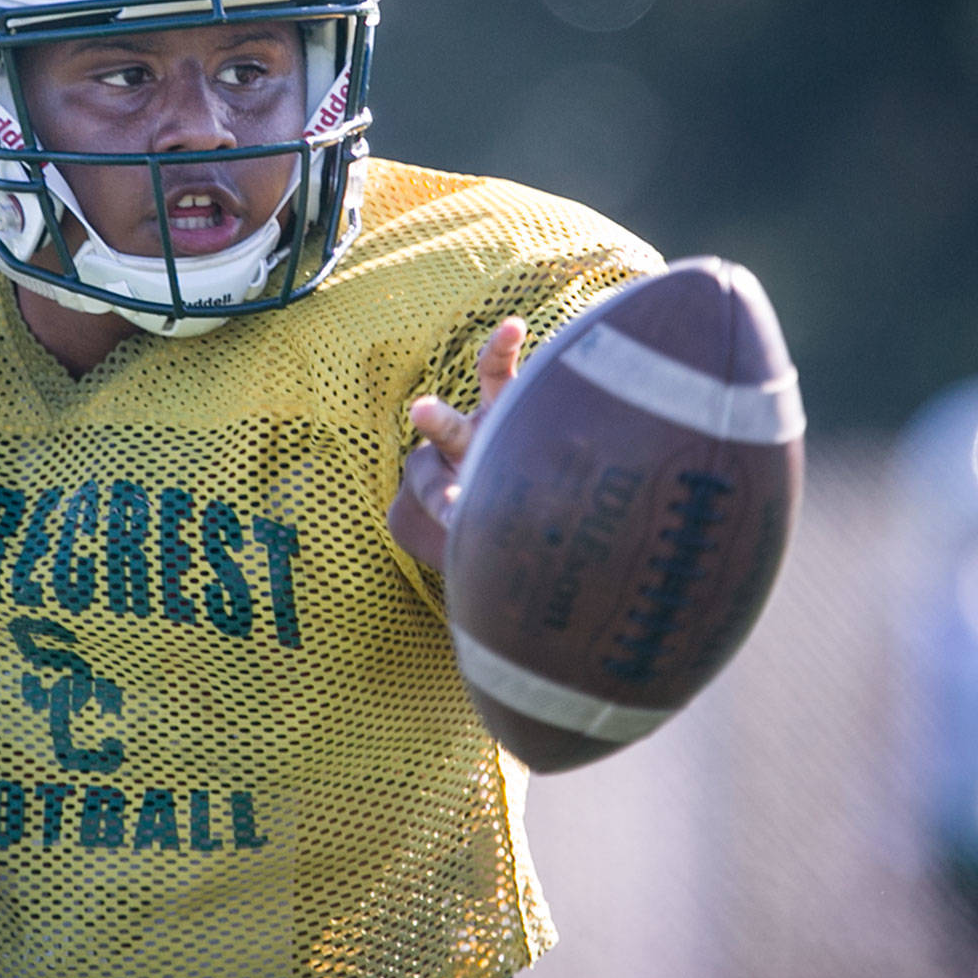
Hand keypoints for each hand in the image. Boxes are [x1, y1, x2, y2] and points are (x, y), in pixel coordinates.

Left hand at [386, 317, 527, 572]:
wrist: (547, 489)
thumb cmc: (542, 527)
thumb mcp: (533, 557)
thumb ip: (532, 586)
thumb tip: (557, 652)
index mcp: (456, 515)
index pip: (437, 522)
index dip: (450, 522)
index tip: (467, 527)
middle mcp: (462, 478)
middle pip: (431, 483)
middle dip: (433, 495)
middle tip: (447, 506)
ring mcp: (478, 437)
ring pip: (452, 431)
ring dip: (437, 424)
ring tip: (420, 410)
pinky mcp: (506, 401)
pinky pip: (498, 370)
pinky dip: (501, 349)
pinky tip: (515, 326)